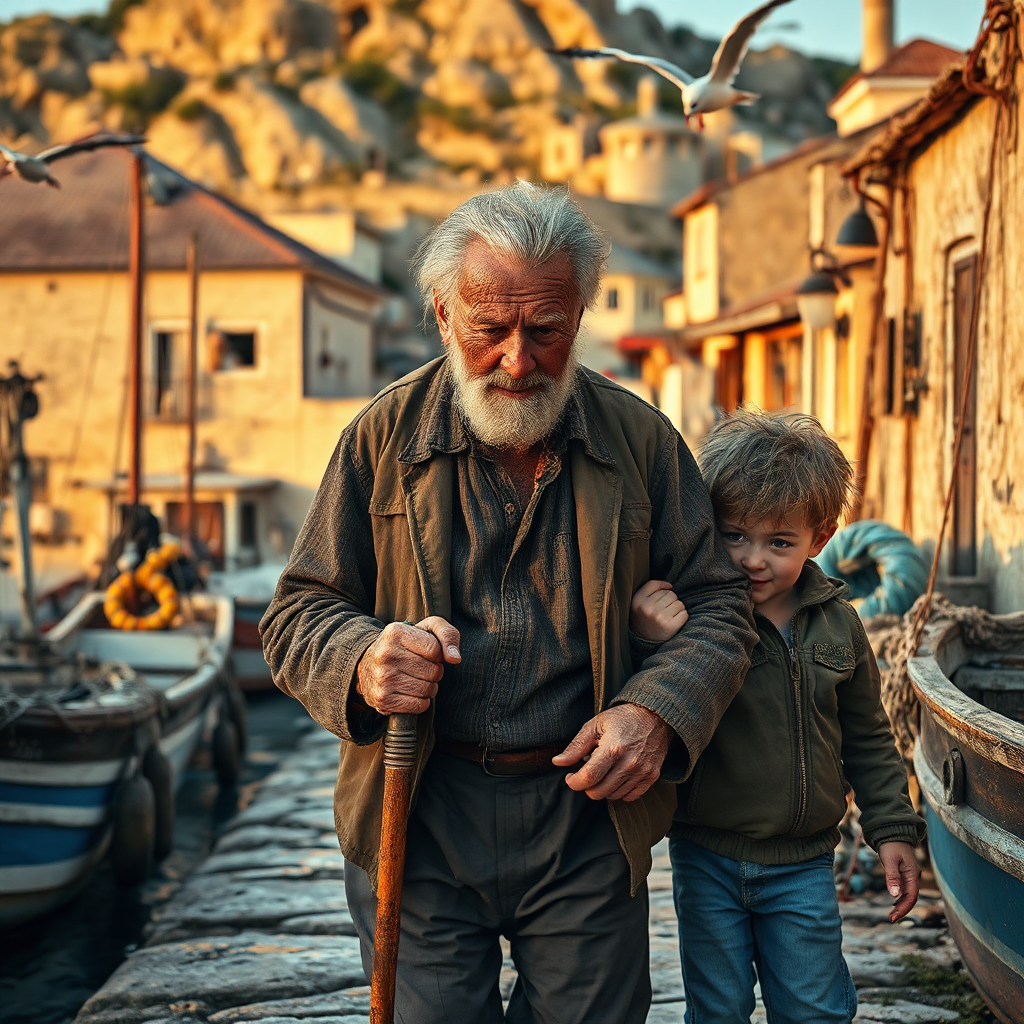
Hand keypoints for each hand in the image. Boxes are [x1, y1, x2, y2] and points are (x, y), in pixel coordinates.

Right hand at [355, 617, 460, 714]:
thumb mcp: (426, 629)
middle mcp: (385, 654)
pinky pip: (419, 705)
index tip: (429, 654)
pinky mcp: (382, 699)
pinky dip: (421, 702)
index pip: (435, 650)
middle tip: (422, 668)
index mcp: (395, 632)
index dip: (439, 655)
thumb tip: (455, 658)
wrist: (368, 665)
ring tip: (416, 679)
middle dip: (434, 671)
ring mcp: (382, 678)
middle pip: (433, 671)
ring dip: (429, 687)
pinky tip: (410, 692)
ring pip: (427, 689)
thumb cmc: (405, 645)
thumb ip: (447, 634)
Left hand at [552, 704, 672, 801]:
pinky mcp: (651, 777)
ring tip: (603, 770)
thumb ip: (576, 746)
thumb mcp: (595, 725)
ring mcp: (642, 771)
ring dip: (602, 788)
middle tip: (586, 773)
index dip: (574, 782)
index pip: (589, 778)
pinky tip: (615, 777)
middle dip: (587, 786)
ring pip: (613, 796)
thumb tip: (557, 762)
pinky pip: (630, 797)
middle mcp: (629, 763)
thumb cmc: (622, 719)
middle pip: (599, 792)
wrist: (654, 716)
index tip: (570, 777)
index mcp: (613, 748)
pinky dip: (619, 791)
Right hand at [630, 580, 687, 642]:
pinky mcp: (670, 626)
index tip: (664, 592)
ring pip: (679, 603)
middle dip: (670, 600)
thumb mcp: (639, 601)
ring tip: (668, 616)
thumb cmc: (644, 617)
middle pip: (670, 594)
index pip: (655, 585)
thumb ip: (651, 588)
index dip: (663, 586)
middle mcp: (647, 608)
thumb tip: (670, 586)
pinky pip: (684, 614)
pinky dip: (682, 617)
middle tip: (663, 610)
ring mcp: (659, 617)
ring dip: (677, 609)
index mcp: (637, 600)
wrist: (644, 641)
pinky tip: (673, 621)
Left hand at [878, 841, 919, 921]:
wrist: (893, 832)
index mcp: (913, 875)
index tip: (893, 917)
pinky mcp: (904, 873)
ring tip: (891, 914)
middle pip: (911, 898)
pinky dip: (899, 897)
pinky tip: (894, 902)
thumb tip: (895, 895)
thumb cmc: (891, 845)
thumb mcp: (890, 860)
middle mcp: (913, 877)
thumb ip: (892, 876)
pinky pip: (904, 888)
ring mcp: (910, 875)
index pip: (911, 897)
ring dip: (901, 905)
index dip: (903, 908)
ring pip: (908, 894)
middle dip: (902, 909)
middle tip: (890, 918)